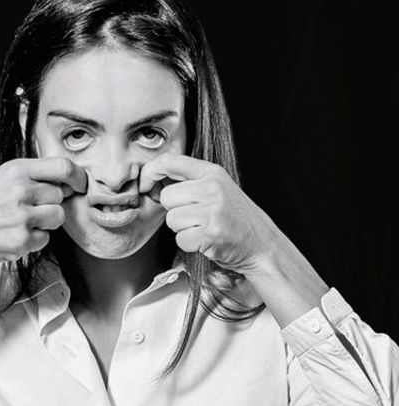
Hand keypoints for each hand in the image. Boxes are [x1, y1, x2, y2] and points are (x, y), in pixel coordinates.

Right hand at [0, 157, 87, 267]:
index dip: (78, 177)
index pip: (63, 167)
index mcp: (16, 170)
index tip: (80, 185)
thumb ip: (32, 177)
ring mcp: (21, 217)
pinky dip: (33, 240)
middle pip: (60, 196)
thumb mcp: (1, 178)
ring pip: (57, 217)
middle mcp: (20, 190)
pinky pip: (44, 239)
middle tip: (28, 209)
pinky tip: (12, 235)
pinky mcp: (21, 240)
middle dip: (50, 204)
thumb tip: (70, 182)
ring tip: (21, 222)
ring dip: (45, 223)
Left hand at [139, 153, 275, 275]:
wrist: (260, 243)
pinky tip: (205, 240)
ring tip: (202, 228)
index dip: (150, 172)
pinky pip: (180, 239)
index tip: (145, 185)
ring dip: (182, 229)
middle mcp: (212, 188)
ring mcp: (212, 210)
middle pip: (167, 197)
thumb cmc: (234, 217)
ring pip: (171, 220)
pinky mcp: (210, 233)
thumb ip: (189, 181)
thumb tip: (153, 181)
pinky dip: (189, 244)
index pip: (169, 161)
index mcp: (211, 172)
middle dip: (174, 211)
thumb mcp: (216, 188)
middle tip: (194, 217)